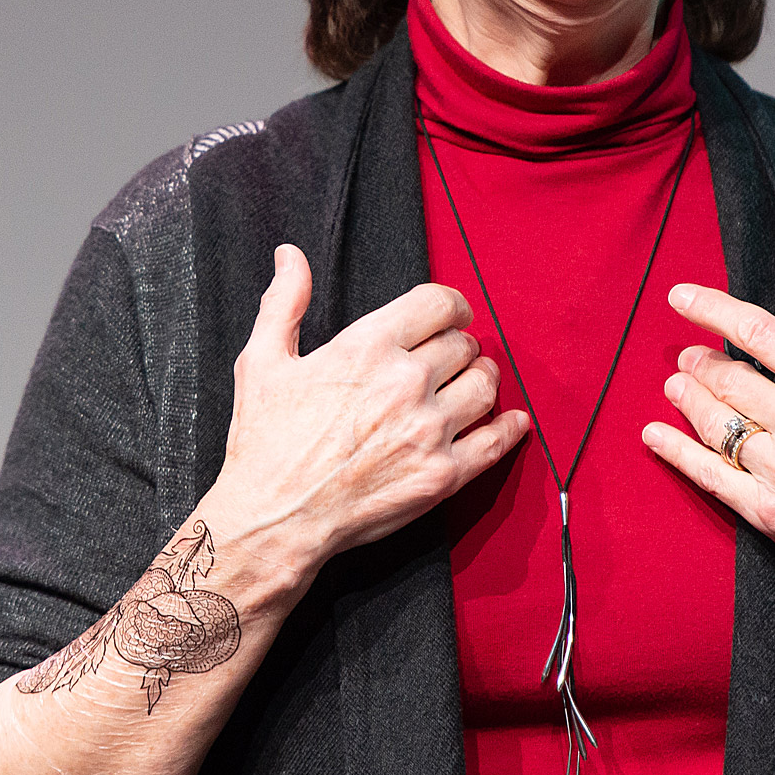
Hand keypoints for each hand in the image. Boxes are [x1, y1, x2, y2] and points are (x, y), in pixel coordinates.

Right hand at [206, 245, 529, 585]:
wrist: (274, 518)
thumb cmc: (265, 442)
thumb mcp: (262, 362)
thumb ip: (284, 303)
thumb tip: (290, 257)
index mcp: (368, 346)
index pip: (440, 304)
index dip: (451, 306)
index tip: (452, 316)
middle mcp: (406, 382)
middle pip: (464, 345)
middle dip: (459, 347)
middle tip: (452, 359)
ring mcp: (428, 430)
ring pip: (485, 386)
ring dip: (483, 381)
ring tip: (472, 385)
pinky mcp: (442, 475)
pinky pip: (495, 441)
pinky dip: (509, 427)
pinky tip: (512, 421)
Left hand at [640, 261, 774, 660]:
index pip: (756, 331)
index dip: (712, 309)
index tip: (682, 297)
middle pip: (726, 377)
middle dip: (700, 362)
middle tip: (689, 357)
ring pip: (713, 422)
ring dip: (687, 398)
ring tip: (676, 386)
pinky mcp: (769, 511)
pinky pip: (708, 475)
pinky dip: (675, 451)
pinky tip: (654, 435)